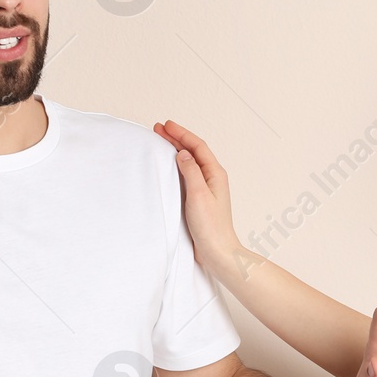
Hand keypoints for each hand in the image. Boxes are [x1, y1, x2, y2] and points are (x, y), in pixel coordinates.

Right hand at [154, 120, 241, 279]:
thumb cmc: (211, 226)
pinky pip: (187, 174)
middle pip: (193, 151)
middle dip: (176, 138)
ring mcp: (206, 188)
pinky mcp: (198, 198)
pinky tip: (168, 165)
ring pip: (189, 162)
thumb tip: (182, 153)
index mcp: (215, 174)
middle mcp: (212, 178)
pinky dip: (176, 165)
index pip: (197, 146)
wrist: (217, 251)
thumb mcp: (198, 194)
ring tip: (161, 140)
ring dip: (175, 150)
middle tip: (159, 129)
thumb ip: (190, 172)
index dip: (182, 133)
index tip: (166, 125)